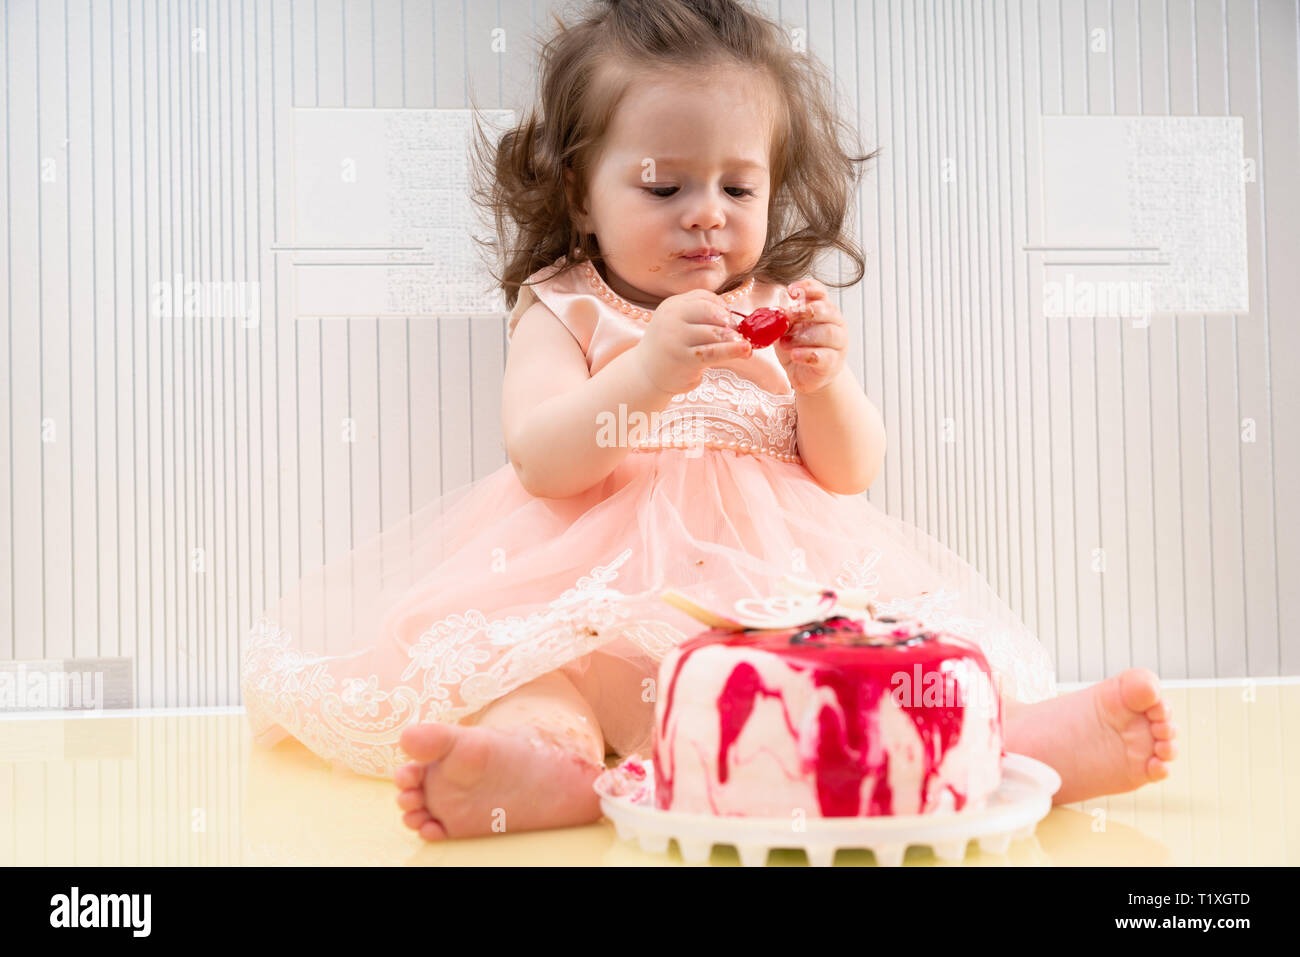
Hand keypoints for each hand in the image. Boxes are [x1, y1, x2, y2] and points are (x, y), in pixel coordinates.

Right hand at [635, 289, 752, 394]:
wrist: (644, 374)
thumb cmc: (669, 348)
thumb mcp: (679, 325)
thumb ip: (701, 317)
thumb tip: (738, 322)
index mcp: (672, 305)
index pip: (704, 297)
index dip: (722, 307)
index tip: (729, 320)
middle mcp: (672, 318)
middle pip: (711, 311)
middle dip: (729, 322)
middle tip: (737, 334)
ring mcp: (676, 338)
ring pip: (715, 332)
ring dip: (734, 339)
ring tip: (743, 346)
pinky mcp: (683, 359)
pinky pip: (714, 352)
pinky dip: (733, 350)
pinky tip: (745, 351)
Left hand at [775, 279, 847, 393]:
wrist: (805, 375)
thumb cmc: (797, 348)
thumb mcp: (786, 330)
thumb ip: (784, 320)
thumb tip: (776, 312)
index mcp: (823, 310)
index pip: (820, 292)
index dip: (807, 288)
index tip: (791, 291)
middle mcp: (835, 323)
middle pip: (826, 310)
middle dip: (804, 312)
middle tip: (787, 316)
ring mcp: (838, 343)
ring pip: (827, 333)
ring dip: (803, 336)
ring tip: (784, 343)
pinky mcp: (833, 363)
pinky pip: (824, 356)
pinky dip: (807, 354)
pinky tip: (794, 355)